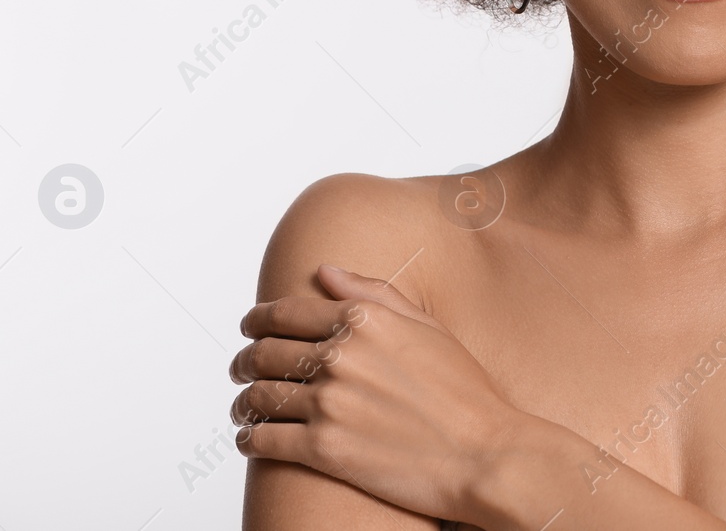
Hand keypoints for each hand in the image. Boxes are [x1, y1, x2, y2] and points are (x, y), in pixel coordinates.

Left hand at [229, 264, 522, 521]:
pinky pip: (263, 439)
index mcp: (364, 319)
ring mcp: (330, 403)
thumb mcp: (426, 327)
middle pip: (264, 351)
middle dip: (244, 359)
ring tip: (244, 405)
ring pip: (259, 395)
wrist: (484, 454)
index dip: (258, 318)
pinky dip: (249, 437)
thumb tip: (325, 271)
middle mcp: (341, 356)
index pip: (286, 311)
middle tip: (241, 368)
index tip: (250, 326)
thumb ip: (373, 293)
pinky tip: (251, 438)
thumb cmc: (464, 390)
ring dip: (243, 399)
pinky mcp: (324, 450)